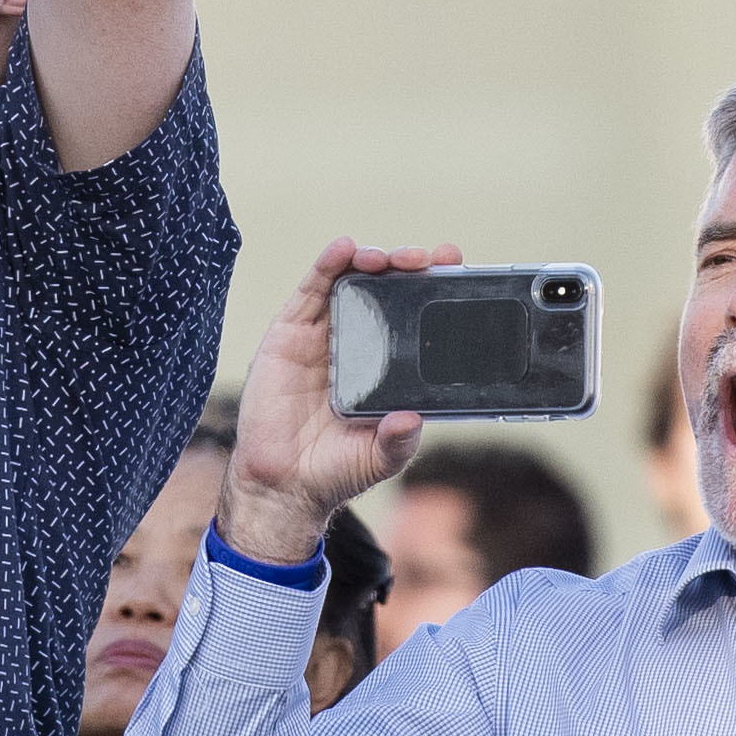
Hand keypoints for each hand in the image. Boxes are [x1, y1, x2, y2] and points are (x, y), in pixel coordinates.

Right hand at [216, 240, 446, 564]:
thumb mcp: (380, 458)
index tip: (454, 268)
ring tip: (389, 259)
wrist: (282, 486)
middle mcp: (357, 345)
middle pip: (385, 291)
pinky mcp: (289, 335)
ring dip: (372, 260)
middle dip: (407, 268)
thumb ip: (400, 440)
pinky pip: (310, 292)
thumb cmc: (335, 471)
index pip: (413, 318)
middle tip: (427, 261)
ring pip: (350, 282)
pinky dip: (327, 265)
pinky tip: (343, 249)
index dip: (432, 290)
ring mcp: (323, 337)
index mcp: (385, 369)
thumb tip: (413, 419)